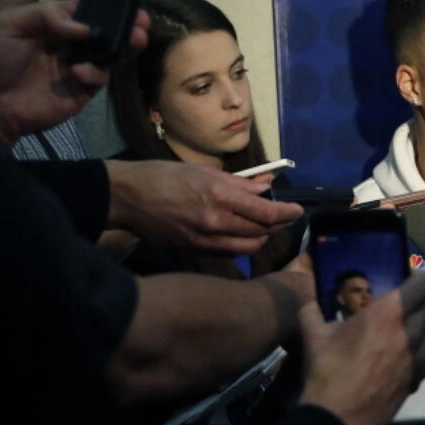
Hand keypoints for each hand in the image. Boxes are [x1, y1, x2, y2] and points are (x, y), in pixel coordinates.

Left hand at [0, 1, 148, 144]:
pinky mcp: (80, 92)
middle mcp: (67, 44)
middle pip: (103, 31)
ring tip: (135, 39)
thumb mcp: (7, 23)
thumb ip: (46, 15)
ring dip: (123, 46)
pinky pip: (98, 78)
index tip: (126, 2)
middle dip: (125, 25)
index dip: (105, 5)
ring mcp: (75, 68)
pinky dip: (94, 73)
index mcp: (50, 24)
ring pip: (108, 54)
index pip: (83, 10)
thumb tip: (84, 27)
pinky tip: (78, 73)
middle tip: (142, 22)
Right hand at [105, 160, 303, 253]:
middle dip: (278, 225)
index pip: (267, 212)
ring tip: (266, 226)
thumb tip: (266, 186)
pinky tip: (243, 234)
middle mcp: (216, 222)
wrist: (126, 198)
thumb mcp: (204, 172)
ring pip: (248, 246)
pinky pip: (229, 252)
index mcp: (219, 197)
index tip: (298, 210)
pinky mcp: (195, 251)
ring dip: (262, 237)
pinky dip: (242, 244)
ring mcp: (205, 241)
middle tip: (285, 217)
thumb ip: (239, 183)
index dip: (288, 213)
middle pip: (262, 231)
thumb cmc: (162, 177)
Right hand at [298, 271, 424, 424]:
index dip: (420, 279)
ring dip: (424, 323)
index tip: (409, 280)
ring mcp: (417, 356)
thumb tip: (309, 297)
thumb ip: (311, 307)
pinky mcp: (419, 378)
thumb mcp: (312, 333)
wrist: (337, 417)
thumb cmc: (326, 370)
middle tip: (408, 299)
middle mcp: (410, 330)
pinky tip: (409, 353)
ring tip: (407, 326)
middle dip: (424, 297)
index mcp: (388, 313)